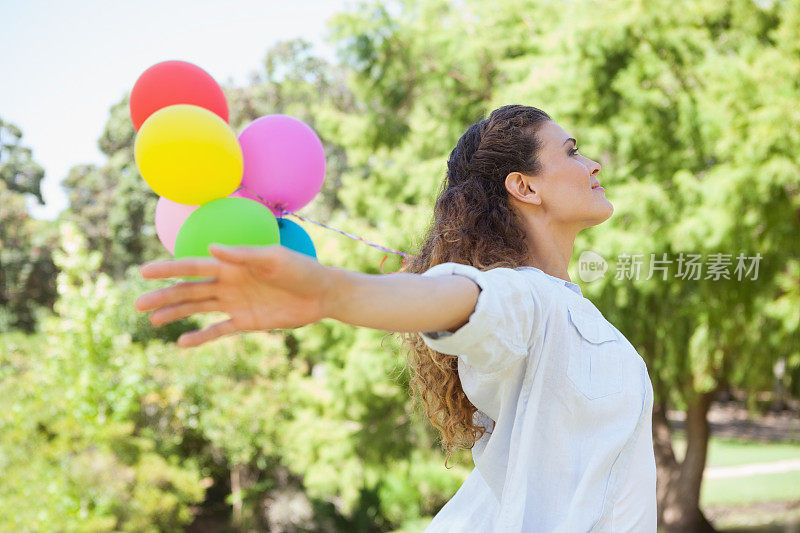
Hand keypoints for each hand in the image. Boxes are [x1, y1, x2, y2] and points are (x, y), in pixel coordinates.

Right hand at [134, 244, 333, 347]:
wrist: (322, 293)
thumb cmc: (300, 269)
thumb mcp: (274, 258)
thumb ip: (244, 255)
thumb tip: (212, 249)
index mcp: (232, 265)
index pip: (194, 267)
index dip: (169, 269)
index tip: (144, 273)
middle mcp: (229, 283)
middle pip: (190, 290)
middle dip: (164, 296)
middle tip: (137, 304)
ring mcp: (236, 303)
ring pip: (198, 309)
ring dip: (176, 314)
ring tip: (152, 321)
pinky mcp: (247, 321)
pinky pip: (219, 330)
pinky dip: (201, 337)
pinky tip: (182, 343)